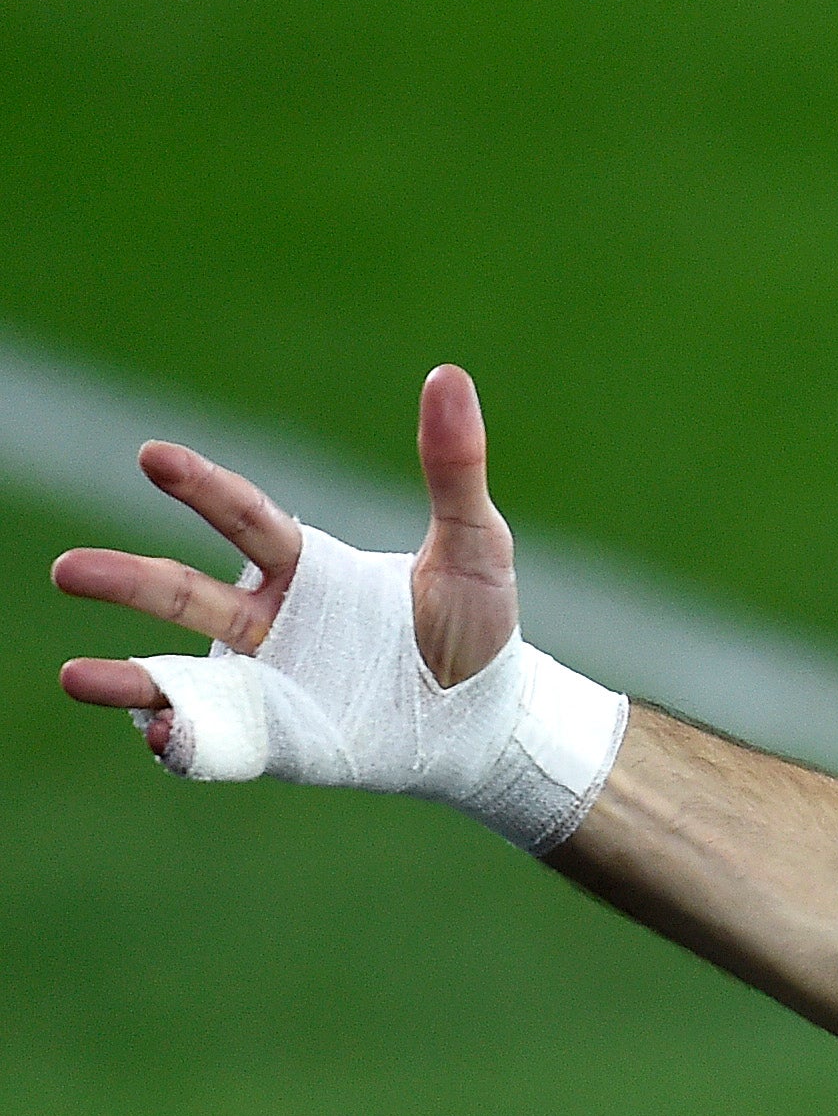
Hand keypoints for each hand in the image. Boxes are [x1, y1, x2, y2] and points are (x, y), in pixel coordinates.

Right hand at [55, 363, 520, 755]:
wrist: (492, 721)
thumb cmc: (476, 625)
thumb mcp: (474, 546)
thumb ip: (455, 468)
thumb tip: (450, 375)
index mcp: (307, 569)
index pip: (244, 518)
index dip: (200, 488)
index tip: (154, 456)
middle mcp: (268, 622)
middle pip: (185, 596)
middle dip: (127, 582)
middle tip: (66, 571)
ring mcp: (264, 682)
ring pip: (179, 674)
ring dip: (127, 677)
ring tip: (73, 678)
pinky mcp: (273, 738)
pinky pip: (212, 740)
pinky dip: (181, 741)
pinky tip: (158, 739)